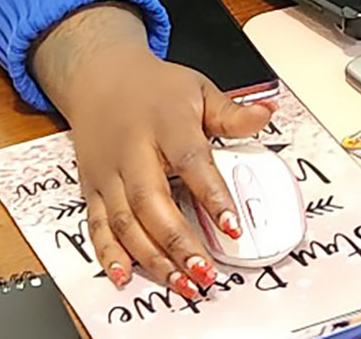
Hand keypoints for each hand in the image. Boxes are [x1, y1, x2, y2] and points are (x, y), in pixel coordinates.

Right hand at [31, 3, 273, 298]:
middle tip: (205, 271)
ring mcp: (109, 172)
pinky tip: (125, 276)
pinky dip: (108, 254)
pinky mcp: (92, 188)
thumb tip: (267, 114)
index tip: (232, 225)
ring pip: (125, 221)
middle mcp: (132, 150)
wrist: (99, 77)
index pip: (190, 160)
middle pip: (151, 200)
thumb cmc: (153, 89)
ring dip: (151, 257)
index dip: (211, 195)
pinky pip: (96, 226)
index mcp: (165, 122)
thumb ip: (231, 112)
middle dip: (178, 241)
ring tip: (182, 282)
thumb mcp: (197, 89)